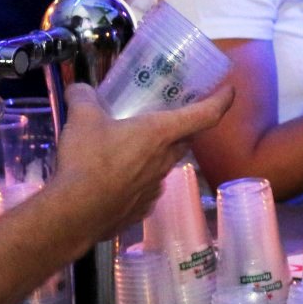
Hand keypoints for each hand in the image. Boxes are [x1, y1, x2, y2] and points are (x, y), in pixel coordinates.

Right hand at [48, 82, 233, 241]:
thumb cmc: (87, 161)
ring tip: (130, 149)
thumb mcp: (81, 119)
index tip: (229, 91)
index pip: (205, 115)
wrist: (73, 215)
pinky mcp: (139, 211)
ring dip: (154, 156)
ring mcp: (154, 189)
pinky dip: (136, 182)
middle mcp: (164, 161)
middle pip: (184, 141)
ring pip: (163, 166)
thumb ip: (83, 97)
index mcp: (160, 133)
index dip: (221, 101)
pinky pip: (145, 191)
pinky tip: (116, 180)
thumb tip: (80, 89)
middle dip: (181, 128)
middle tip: (166, 117)